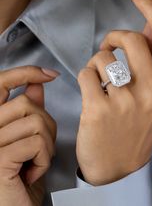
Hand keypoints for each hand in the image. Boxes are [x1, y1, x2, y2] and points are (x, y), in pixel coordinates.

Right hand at [0, 66, 58, 205]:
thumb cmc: (22, 176)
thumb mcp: (26, 139)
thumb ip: (29, 111)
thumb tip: (36, 85)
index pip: (2, 83)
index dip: (26, 73)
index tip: (49, 74)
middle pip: (27, 104)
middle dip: (46, 125)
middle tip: (40, 149)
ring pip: (36, 122)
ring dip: (46, 146)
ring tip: (35, 163)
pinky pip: (35, 143)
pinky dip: (43, 159)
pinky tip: (32, 174)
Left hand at [77, 0, 151, 184]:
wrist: (118, 165)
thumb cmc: (136, 127)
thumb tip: (148, 26)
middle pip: (131, 38)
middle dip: (114, 36)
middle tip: (109, 48)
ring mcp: (127, 103)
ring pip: (104, 56)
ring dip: (97, 62)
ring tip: (101, 80)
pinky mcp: (99, 110)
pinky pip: (86, 72)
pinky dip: (85, 77)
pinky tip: (91, 93)